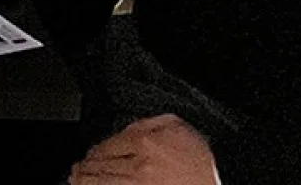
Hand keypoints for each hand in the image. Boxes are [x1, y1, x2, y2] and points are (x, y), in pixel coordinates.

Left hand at [71, 115, 217, 182]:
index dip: (94, 152)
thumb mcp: (177, 126)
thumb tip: (123, 128)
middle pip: (97, 166)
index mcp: (145, 141)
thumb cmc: (204, 161)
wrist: (225, 179)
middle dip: (83, 169)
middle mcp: (139, 165)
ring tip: (77, 181)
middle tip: (75, 172)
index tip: (87, 158)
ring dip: (83, 181)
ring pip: (99, 183)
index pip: (105, 146)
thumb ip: (148, 122)